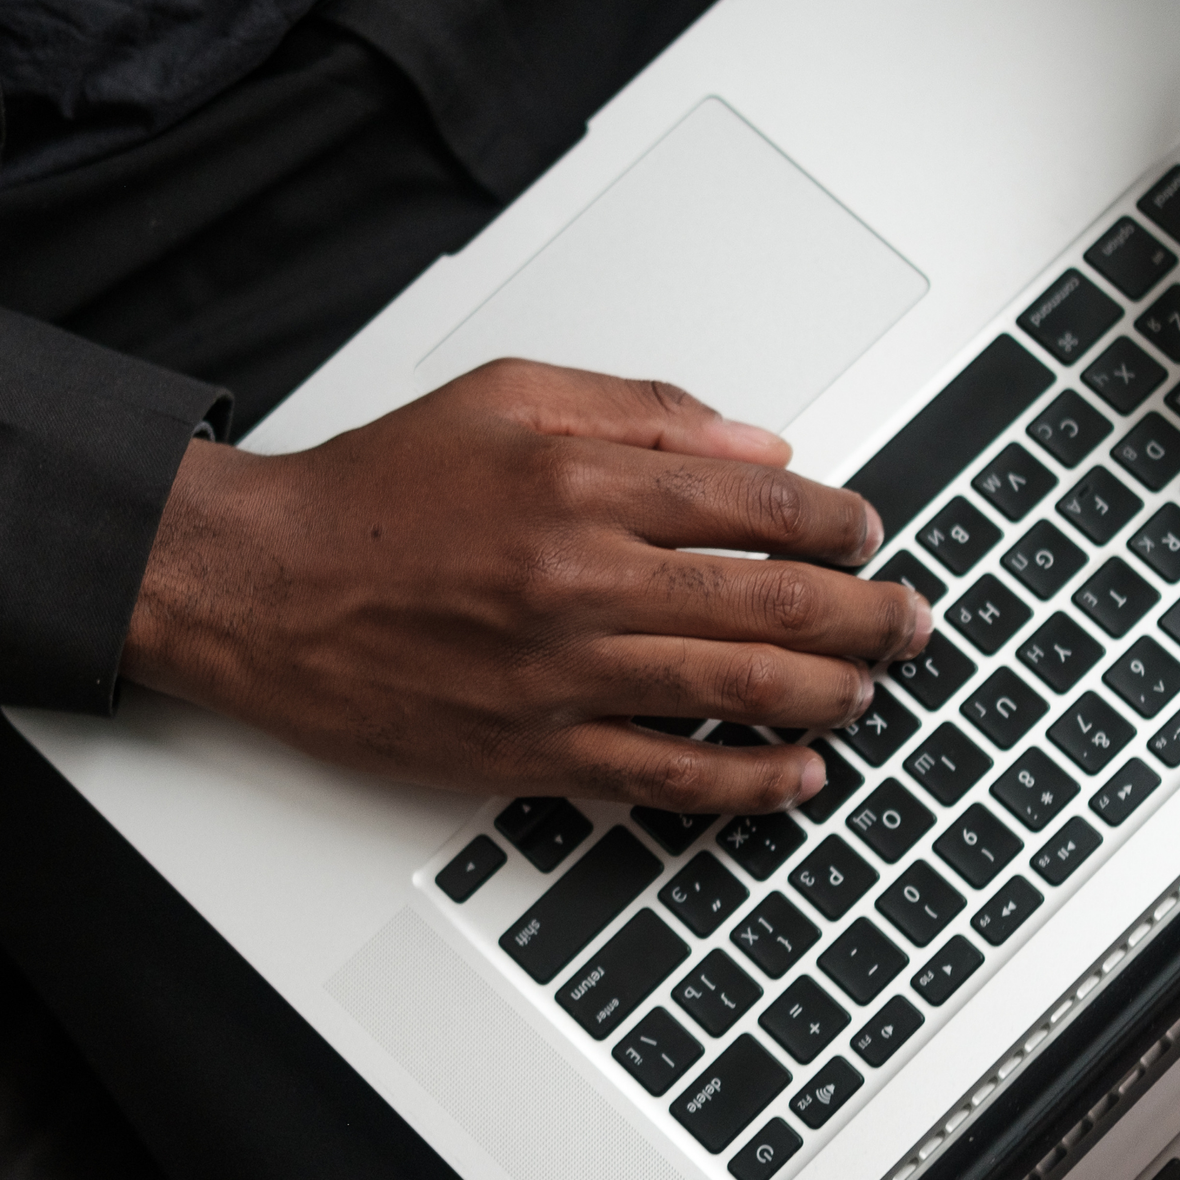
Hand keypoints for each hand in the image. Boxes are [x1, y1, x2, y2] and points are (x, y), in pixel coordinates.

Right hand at [121, 360, 929, 810]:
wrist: (267, 586)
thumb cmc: (382, 491)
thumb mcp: (510, 397)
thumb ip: (645, 412)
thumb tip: (761, 447)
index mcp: (585, 485)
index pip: (761, 506)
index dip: (840, 523)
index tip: (868, 533)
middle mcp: (584, 581)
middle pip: (775, 605)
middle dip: (870, 615)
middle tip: (912, 621)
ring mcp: (563, 676)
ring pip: (739, 694)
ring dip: (830, 694)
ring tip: (869, 687)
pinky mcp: (533, 751)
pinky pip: (666, 777)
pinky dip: (746, 782)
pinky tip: (798, 775)